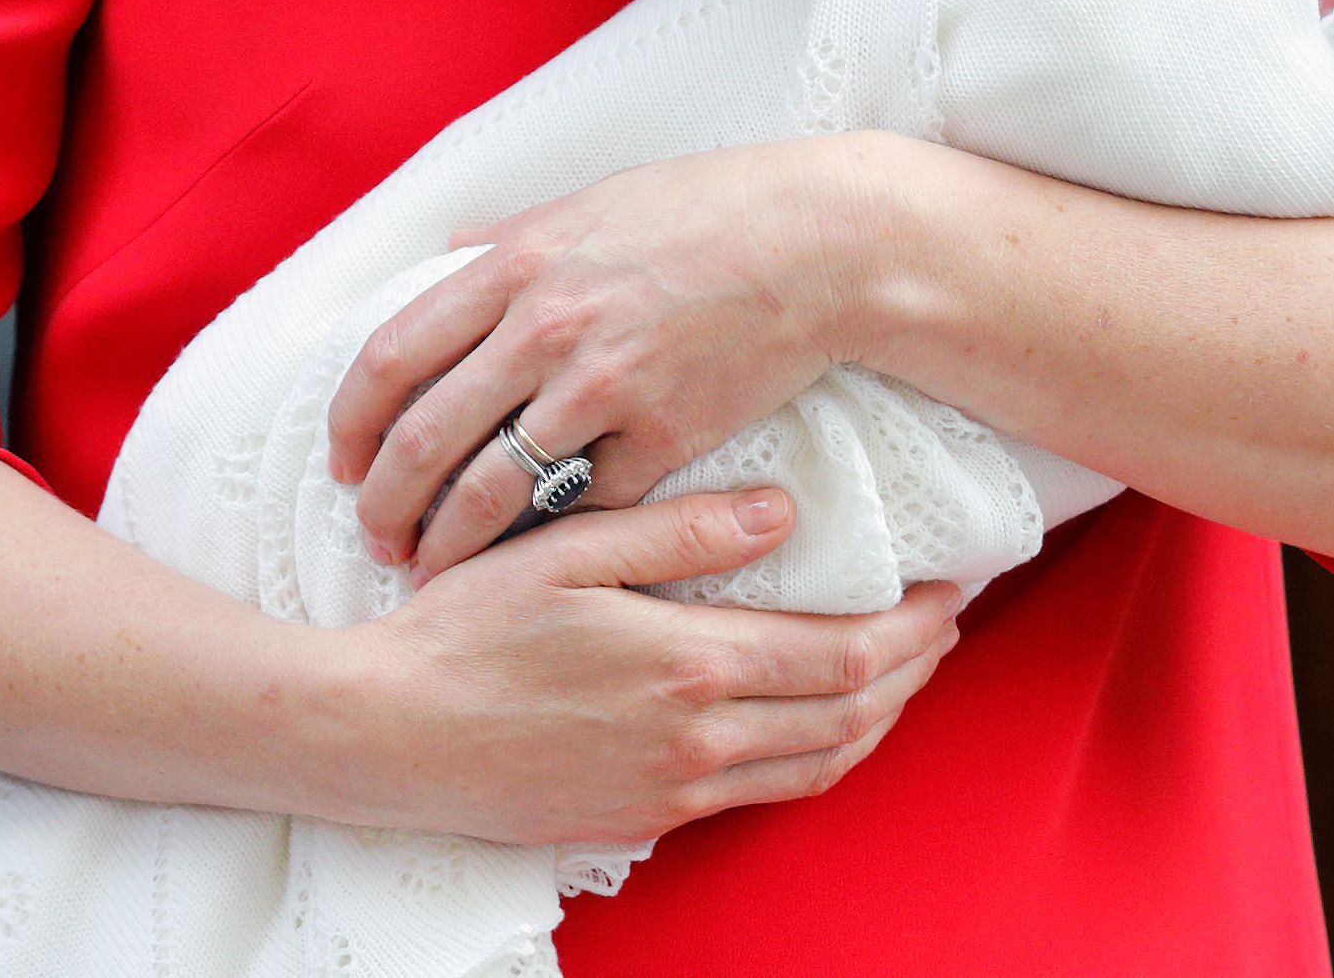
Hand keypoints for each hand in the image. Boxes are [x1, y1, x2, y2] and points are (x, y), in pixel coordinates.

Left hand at [329, 135, 895, 578]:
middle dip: (384, 504)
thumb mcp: (588, 202)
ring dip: (449, 543)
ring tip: (433, 571)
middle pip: (424, 440)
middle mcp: (543, 332)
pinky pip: (585, 507)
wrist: (818, 245)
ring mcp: (602, 391)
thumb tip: (450, 251)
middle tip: (373, 540)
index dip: (352, 424)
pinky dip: (551, 542)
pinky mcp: (662, 440)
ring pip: (491, 492)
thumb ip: (509, 237)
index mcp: (514, 269)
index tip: (343, 464)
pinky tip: (533, 563)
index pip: (391, 359)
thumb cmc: (708, 211)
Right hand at [335, 488, 962, 843]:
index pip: (846, 653)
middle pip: (853, 714)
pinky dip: (822, 757)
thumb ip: (679, 531)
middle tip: (948, 622)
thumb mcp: (567, 551)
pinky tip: (823, 724)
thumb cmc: (465, 632)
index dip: (913, 622)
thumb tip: (780, 513)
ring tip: (906, 670)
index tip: (949, 584)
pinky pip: (768, 793)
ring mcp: (676, 789)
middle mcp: (699, 739)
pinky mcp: (647, 819)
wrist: (384, 735)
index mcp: (689, 662)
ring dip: (881, 717)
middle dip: (917, 668)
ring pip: (821, 763)